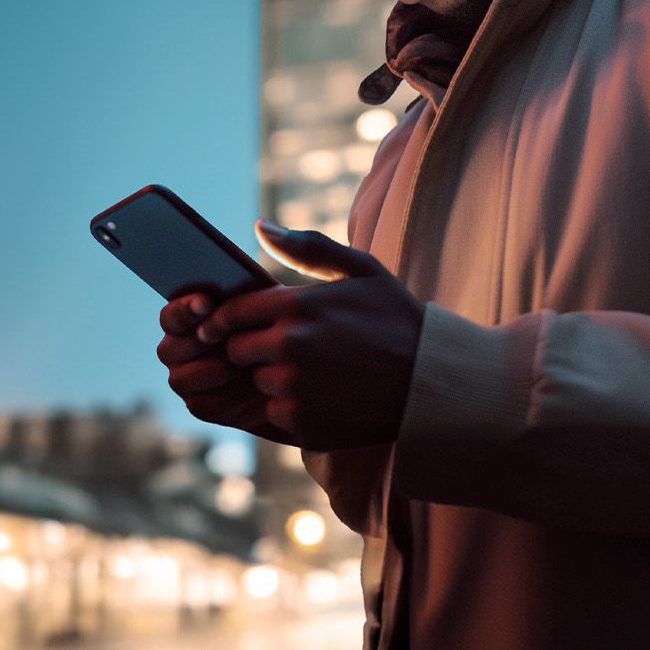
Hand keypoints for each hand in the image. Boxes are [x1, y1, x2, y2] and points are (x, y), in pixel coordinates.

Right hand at [157, 291, 298, 445]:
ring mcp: (184, 379)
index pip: (171, 316)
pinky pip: (202, 405)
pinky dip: (228, 397)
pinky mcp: (200, 406)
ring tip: (245, 364)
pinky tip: (253, 388)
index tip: (207, 303)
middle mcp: (175, 350)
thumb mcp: (259, 305)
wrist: (291, 367)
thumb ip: (238, 295)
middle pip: (168, 350)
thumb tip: (227, 282)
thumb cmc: (270, 325)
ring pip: (181, 380)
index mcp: (181, 321)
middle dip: (197, 345)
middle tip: (227, 340)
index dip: (185, 309)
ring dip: (213, 371)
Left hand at [193, 219, 424, 451]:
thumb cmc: (396, 319)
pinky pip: (275, 414)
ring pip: (256, 383)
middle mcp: (290, 347)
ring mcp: (297, 389)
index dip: (220, 320)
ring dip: (270, 378)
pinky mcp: (305, 425)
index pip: (232, 313)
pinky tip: (320, 397)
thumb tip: (259, 225)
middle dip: (249, 348)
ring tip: (306, 372)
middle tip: (274, 348)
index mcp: (297, 306)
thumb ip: (307, 247)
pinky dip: (289, 408)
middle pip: (236, 351)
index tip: (215, 326)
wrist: (434, 383)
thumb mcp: (361, 270)